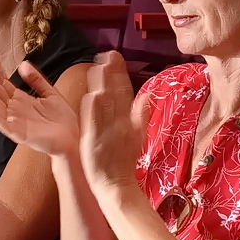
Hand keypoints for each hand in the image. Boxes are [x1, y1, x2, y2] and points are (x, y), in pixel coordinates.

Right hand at [0, 54, 78, 158]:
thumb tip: (23, 64)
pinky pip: (1, 122)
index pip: (3, 82)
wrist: (72, 140)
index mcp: (21, 100)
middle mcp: (14, 110)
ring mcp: (14, 121)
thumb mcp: (50, 93)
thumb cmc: (62, 121)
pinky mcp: (17, 133)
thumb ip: (36, 80)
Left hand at [78, 52, 145, 191]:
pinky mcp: (93, 140)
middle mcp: (119, 123)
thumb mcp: (138, 136)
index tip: (115, 56)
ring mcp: (106, 131)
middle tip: (108, 53)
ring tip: (98, 66)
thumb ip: (142, 115)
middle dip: (111, 73)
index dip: (120, 73)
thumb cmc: (124, 161)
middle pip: (115, 93)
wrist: (116, 185)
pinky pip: (93, 121)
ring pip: (104, 104)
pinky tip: (91, 94)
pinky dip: (93, 108)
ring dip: (102, 85)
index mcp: (128, 121)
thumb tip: (148, 94)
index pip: (124, 92)